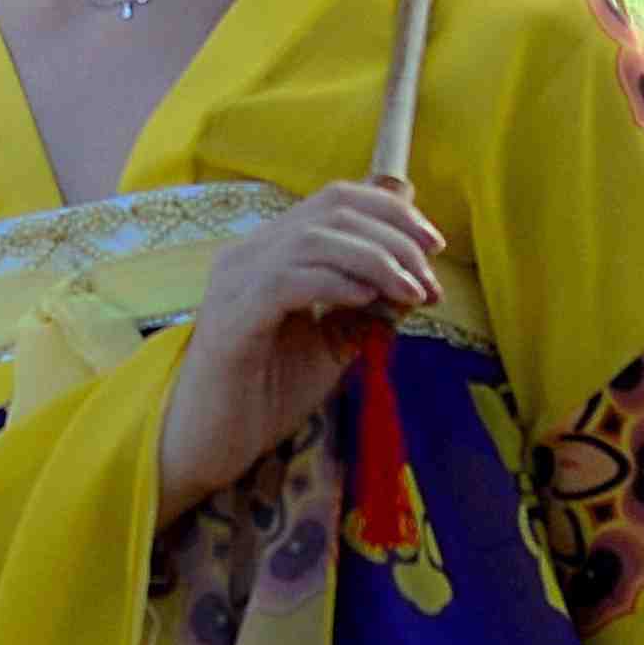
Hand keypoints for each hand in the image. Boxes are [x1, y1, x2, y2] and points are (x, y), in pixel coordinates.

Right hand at [157, 180, 445, 505]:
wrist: (210, 445)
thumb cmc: (266, 396)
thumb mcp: (332, 343)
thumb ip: (367, 306)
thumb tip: (415, 276)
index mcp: (272, 251)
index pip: (337, 200)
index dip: (393, 211)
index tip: (433, 246)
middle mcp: (249, 253)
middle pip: (333, 209)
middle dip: (395, 237)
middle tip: (429, 280)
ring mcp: (235, 282)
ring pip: (315, 238)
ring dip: (377, 260)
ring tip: (411, 294)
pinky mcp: (232, 319)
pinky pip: (288, 280)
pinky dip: (336, 283)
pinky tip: (367, 301)